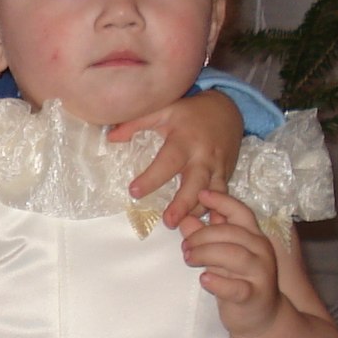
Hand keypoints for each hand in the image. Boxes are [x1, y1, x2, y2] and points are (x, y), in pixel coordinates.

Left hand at [115, 90, 243, 226]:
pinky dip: (216, 210)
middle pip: (196, 184)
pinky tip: (208, 225)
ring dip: (199, 212)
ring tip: (184, 227)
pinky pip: (223, 196)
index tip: (133, 191)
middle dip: (184, 204)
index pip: (167, 162)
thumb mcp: (162, 111)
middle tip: (169, 222)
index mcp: (184, 141)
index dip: (152, 178)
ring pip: (211, 194)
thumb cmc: (189, 113)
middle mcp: (203, 157)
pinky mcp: (226, 175)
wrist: (227, 110)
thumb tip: (110, 137)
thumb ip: (136, 123)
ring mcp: (217, 167)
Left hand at [180, 189, 282, 337]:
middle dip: (202, 235)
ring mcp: (260, 274)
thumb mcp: (220, 257)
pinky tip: (204, 279)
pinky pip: (236, 287)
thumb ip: (205, 237)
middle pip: (231, 233)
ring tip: (189, 258)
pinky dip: (218, 282)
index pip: (240, 212)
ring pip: (234, 256)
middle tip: (185, 246)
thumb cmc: (238, 281)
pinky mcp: (254, 296)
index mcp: (253, 237)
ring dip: (206, 254)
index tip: (201, 194)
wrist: (262, 318)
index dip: (222, 201)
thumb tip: (184, 218)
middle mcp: (261, 251)